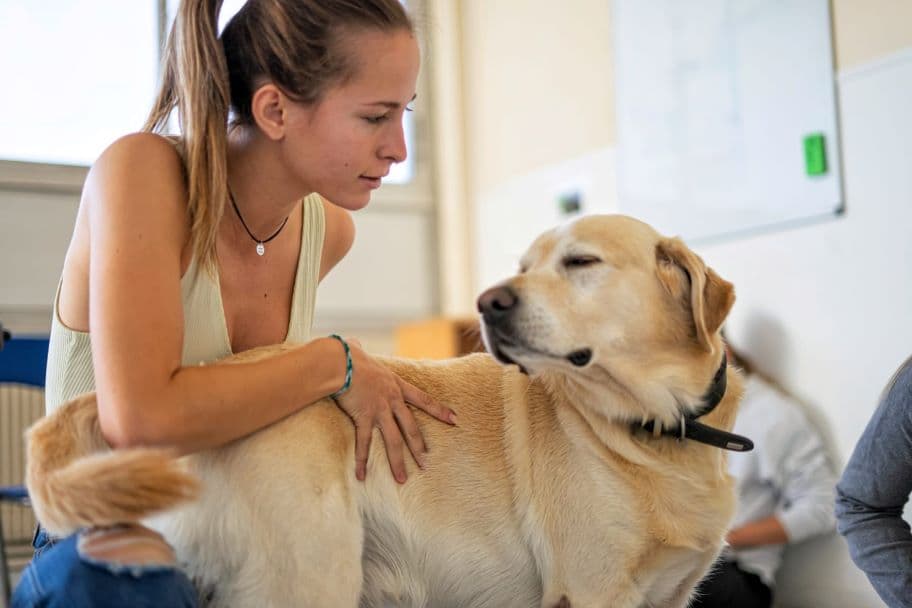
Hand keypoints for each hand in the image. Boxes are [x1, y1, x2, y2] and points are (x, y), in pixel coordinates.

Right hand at [330, 338, 456, 483]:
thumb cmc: (347, 354)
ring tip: (402, 479)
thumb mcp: (360, 351)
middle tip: (426, 465)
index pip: (423, 400)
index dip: (440, 411)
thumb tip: (353, 344)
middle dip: (419, 448)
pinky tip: (362, 475)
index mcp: (395, 385)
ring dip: (397, 461)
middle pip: (411, 428)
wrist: (340, 361)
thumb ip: (360, 349)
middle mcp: (392, 399)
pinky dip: (362, 461)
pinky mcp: (364, 417)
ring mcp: (379, 410)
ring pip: (393, 440)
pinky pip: (364, 443)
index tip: (455, 420)